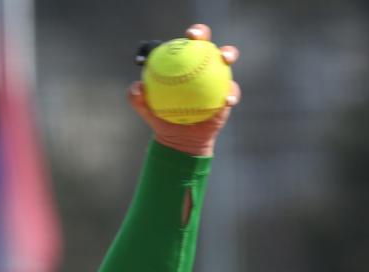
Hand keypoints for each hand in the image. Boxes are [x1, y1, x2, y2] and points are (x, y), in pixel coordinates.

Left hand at [128, 24, 240, 157]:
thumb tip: (136, 87)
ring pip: (226, 64)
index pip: (190, 44)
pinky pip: (232, 93)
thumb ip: (139, 99)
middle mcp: (203, 68)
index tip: (189, 35)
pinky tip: (227, 100)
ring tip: (224, 59)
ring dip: (228, 55)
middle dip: (206, 36)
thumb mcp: (148, 110)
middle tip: (201, 40)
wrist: (178, 140)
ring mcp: (218, 80)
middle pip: (207, 44)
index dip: (193, 34)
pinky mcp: (227, 96)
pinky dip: (231, 95)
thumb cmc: (163, 120)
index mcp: (186, 64)